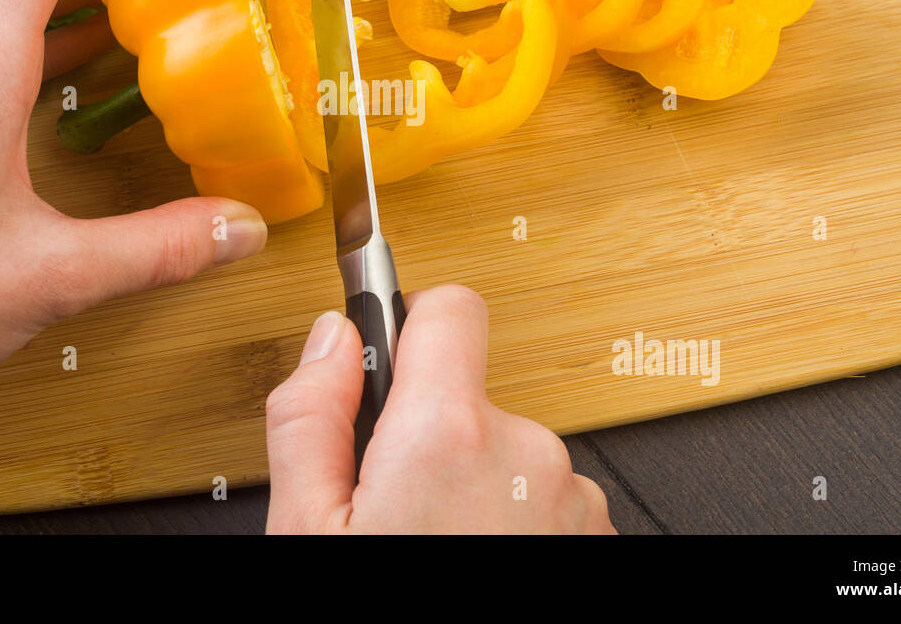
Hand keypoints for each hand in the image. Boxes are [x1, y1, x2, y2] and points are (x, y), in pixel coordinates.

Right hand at [264, 284, 615, 532]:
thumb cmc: (375, 612)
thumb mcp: (305, 527)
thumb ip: (310, 416)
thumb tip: (330, 338)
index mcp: (448, 434)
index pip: (451, 306)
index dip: (410, 320)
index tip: (388, 352)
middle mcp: (527, 454)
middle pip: (471, 396)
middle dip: (431, 433)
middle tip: (393, 505)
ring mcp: (571, 498)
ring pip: (507, 455)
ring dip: (475, 487)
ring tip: (435, 542)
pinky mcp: (596, 534)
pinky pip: (545, 500)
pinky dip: (512, 523)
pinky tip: (474, 555)